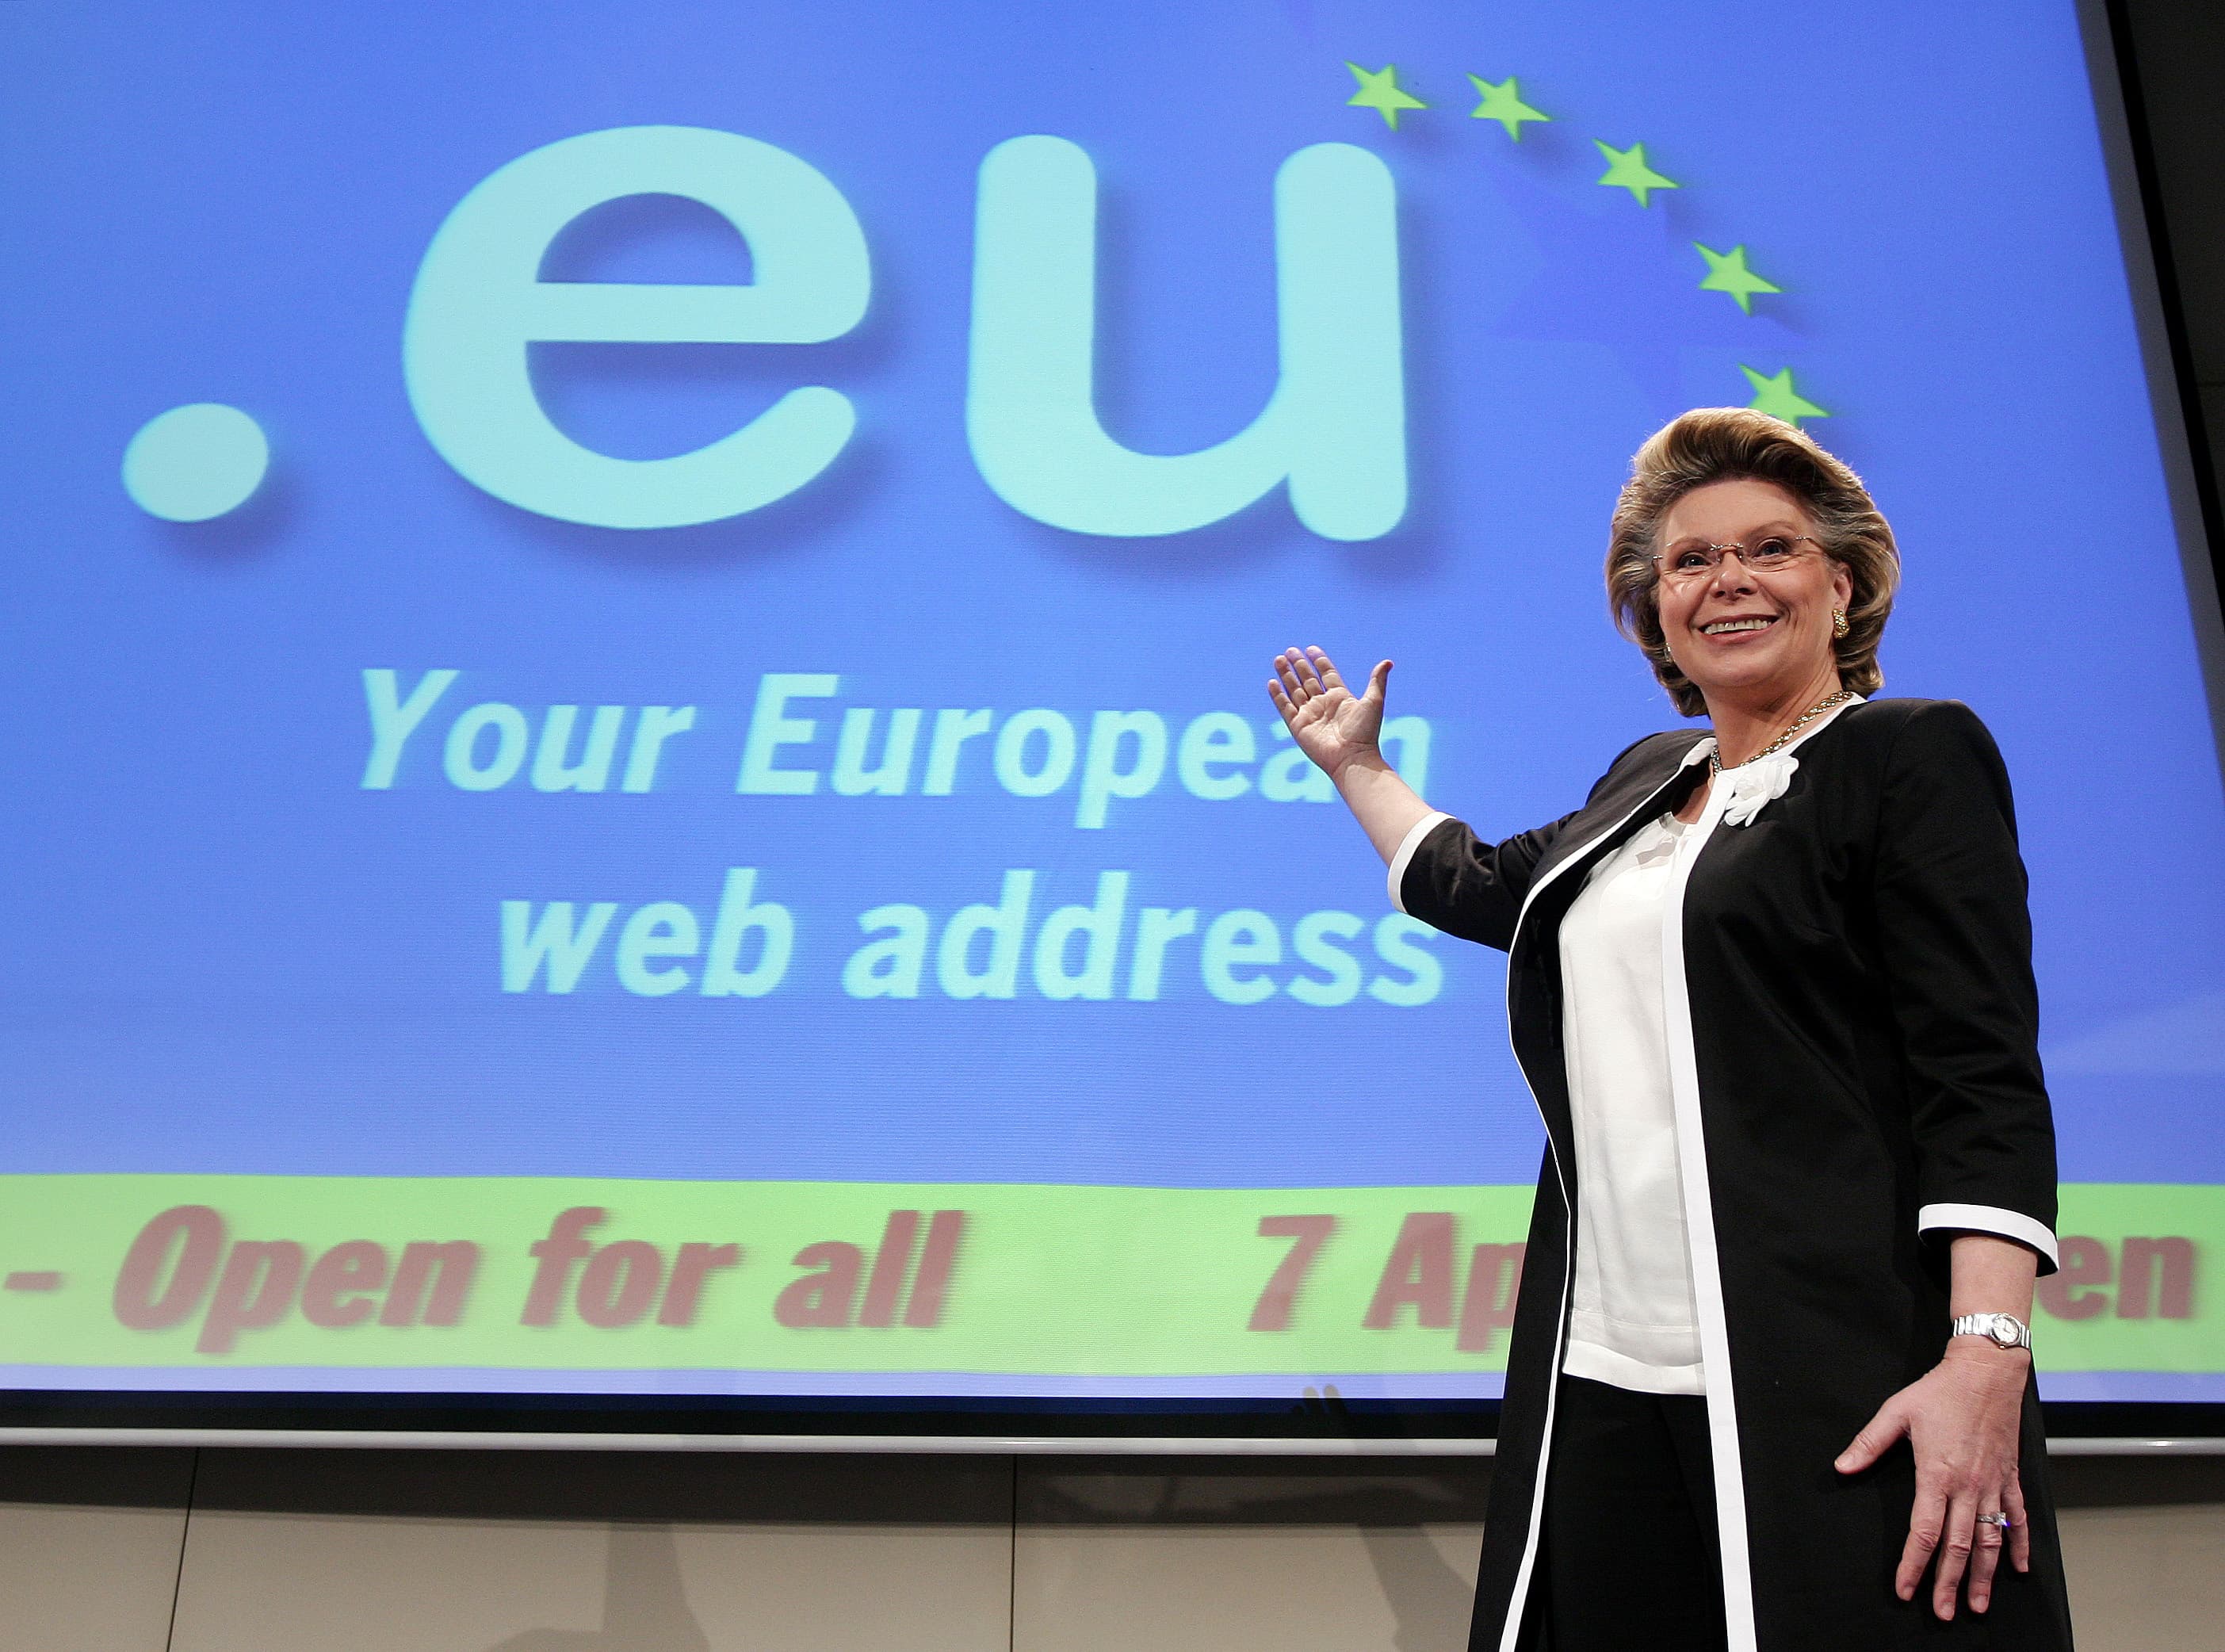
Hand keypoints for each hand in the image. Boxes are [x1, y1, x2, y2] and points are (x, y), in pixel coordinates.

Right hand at [1267, 646, 1390, 785]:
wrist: (1352, 758)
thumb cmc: (1365, 732)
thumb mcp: (1373, 701)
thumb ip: (1377, 680)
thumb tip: (1388, 662)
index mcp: (1339, 697)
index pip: (1326, 674)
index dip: (1319, 661)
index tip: (1311, 649)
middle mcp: (1323, 705)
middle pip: (1308, 679)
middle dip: (1299, 665)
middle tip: (1290, 651)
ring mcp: (1309, 715)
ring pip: (1294, 690)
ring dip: (1286, 675)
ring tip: (1278, 659)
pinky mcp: (1298, 726)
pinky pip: (1285, 707)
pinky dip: (1278, 695)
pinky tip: (1272, 682)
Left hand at [1835, 1343, 2032, 1618]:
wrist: (1986, 1371)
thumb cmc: (1940, 1390)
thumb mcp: (1896, 1412)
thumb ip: (1868, 1444)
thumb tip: (1842, 1467)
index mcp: (1936, 1475)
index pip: (1923, 1532)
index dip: (1913, 1564)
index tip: (1906, 1589)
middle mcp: (1968, 1487)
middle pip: (1958, 1547)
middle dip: (1947, 1583)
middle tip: (1941, 1613)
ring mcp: (1993, 1484)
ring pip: (1990, 1541)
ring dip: (1984, 1576)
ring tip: (1977, 1605)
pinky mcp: (2010, 1476)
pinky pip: (2017, 1519)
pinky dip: (2018, 1545)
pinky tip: (2017, 1569)